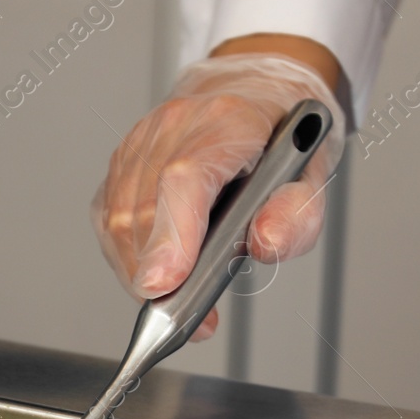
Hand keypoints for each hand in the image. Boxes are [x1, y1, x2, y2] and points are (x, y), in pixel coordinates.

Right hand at [92, 48, 345, 339]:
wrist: (254, 100)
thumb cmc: (278, 147)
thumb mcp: (312, 182)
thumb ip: (296, 217)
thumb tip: (264, 243)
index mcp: (229, 123)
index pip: (185, 180)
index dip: (170, 236)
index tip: (163, 286)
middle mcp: (176, 125)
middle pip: (142, 209)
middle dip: (157, 276)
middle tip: (190, 317)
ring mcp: (141, 141)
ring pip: (117, 221)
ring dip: (141, 273)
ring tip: (179, 299)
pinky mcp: (120, 163)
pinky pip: (107, 221)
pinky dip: (128, 258)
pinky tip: (158, 272)